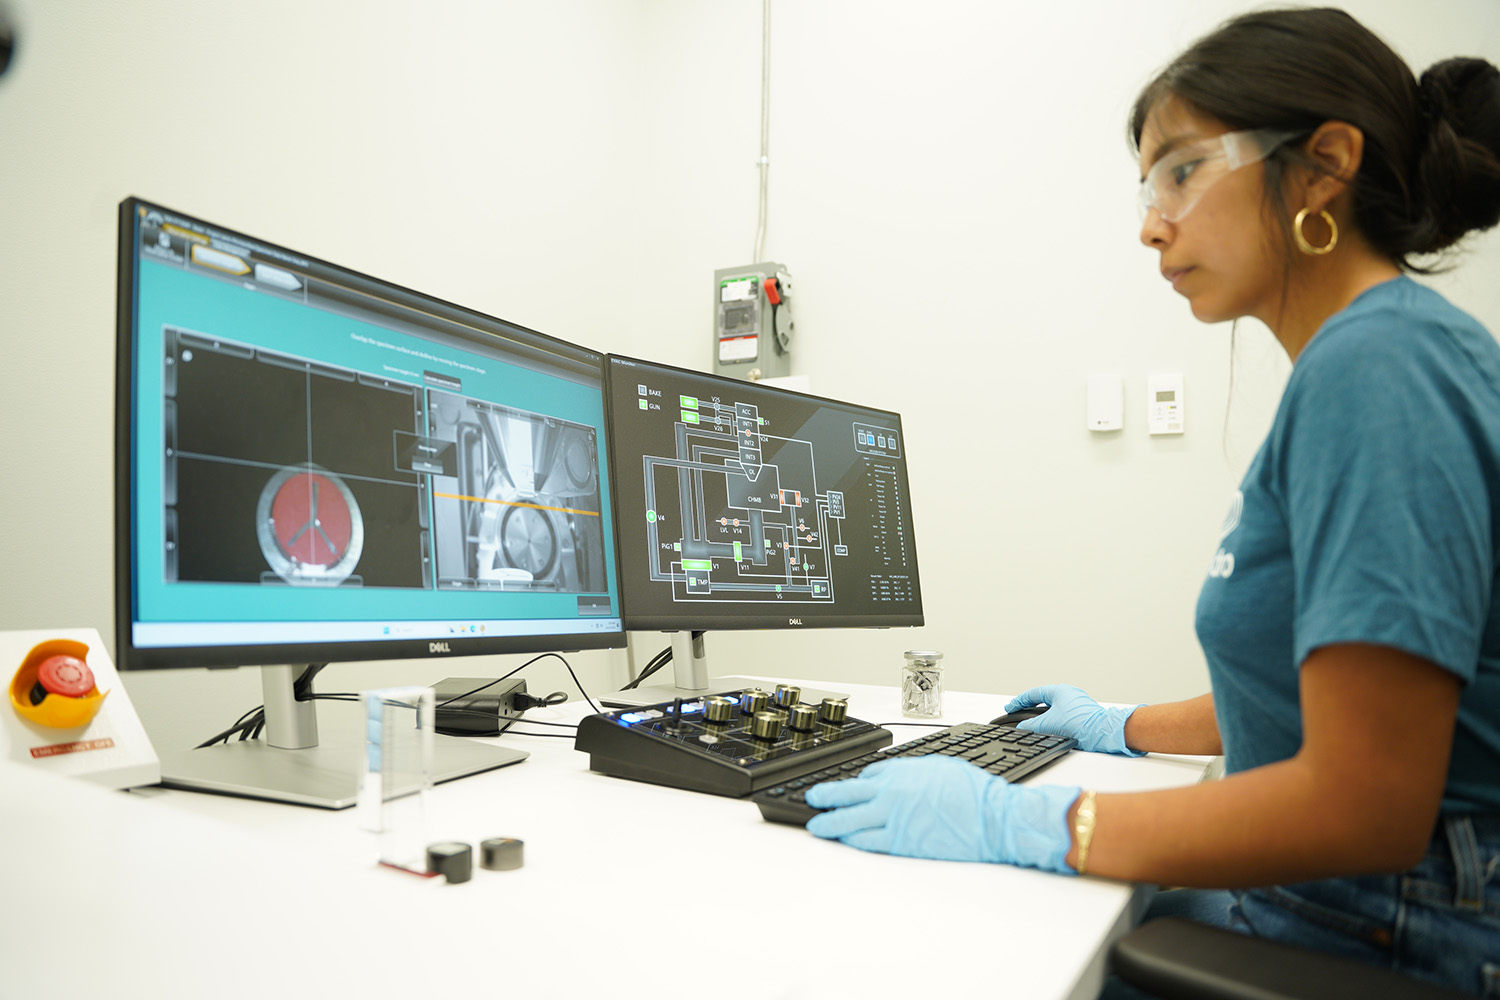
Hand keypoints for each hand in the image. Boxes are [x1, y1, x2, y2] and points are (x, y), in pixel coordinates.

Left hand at [803, 755, 1080, 871]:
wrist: (991, 819)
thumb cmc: (972, 792)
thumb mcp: (938, 765)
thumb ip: (911, 770)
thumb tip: (896, 775)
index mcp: (901, 772)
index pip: (865, 777)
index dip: (855, 784)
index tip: (850, 788)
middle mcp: (891, 794)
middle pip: (845, 794)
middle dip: (824, 796)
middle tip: (813, 799)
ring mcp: (893, 819)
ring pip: (849, 821)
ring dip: (830, 823)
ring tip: (817, 826)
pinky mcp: (901, 843)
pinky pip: (867, 841)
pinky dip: (852, 839)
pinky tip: (845, 839)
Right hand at [1005, 684, 1143, 755]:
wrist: (1103, 734)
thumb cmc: (1080, 723)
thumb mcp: (1047, 724)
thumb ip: (1030, 726)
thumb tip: (1021, 728)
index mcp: (1059, 690)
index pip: (1033, 694)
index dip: (1018, 701)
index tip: (1010, 708)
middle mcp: (1069, 695)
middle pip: (1043, 701)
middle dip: (1030, 709)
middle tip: (1018, 715)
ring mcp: (1077, 706)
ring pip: (1054, 711)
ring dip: (1043, 718)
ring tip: (1034, 726)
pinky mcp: (1083, 717)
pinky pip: (1063, 718)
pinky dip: (1054, 723)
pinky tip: (1051, 732)